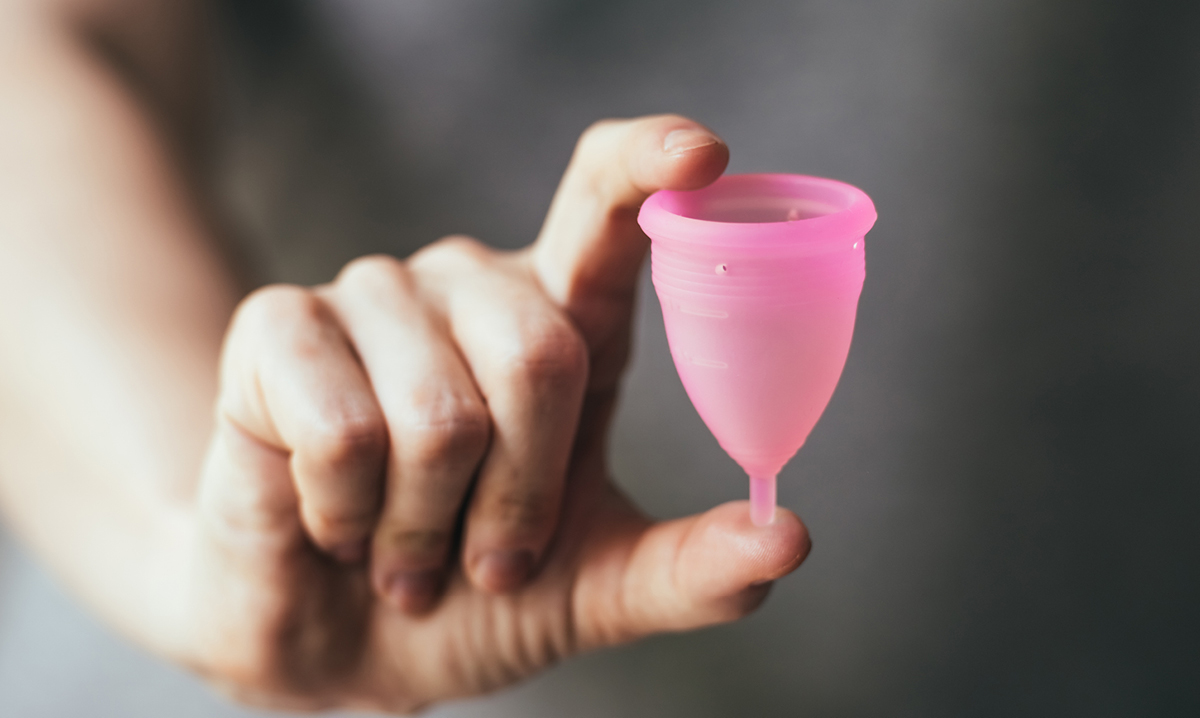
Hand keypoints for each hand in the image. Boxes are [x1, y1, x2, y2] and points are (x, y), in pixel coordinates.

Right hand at [184, 115, 811, 712]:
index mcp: (560, 322)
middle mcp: (471, 288)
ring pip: (437, 410)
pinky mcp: (278, 324)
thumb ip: (690, 568)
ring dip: (426, 523)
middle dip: (520, 497)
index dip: (647, 163)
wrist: (335, 641)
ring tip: (404, 549)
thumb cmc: (471, 595)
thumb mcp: (596, 590)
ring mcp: (372, 294)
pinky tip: (335, 521)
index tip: (703, 154)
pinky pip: (342, 428)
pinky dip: (348, 514)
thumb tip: (789, 538)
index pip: (604, 202)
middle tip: (485, 562)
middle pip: (540, 350)